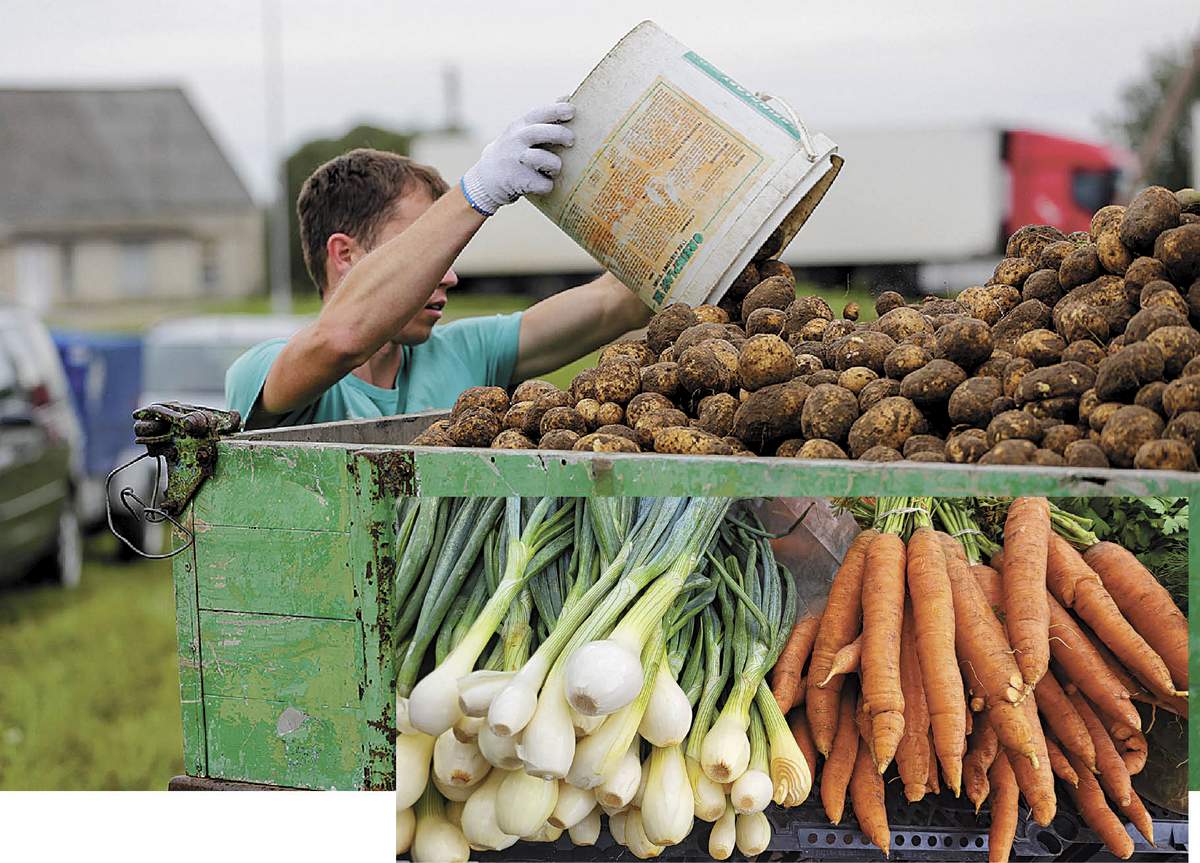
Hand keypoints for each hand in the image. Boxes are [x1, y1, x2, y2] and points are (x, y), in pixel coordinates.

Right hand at [460, 102, 574, 215]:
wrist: (488, 177)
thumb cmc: (515, 150)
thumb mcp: (523, 130)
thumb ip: (544, 117)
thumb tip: (566, 97)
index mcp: (520, 126)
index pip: (538, 114)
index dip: (555, 110)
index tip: (572, 111)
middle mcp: (516, 140)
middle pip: (538, 132)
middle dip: (558, 134)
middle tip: (571, 140)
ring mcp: (515, 160)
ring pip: (541, 158)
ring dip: (554, 164)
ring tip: (555, 167)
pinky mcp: (516, 180)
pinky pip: (541, 183)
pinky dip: (547, 184)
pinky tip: (545, 183)